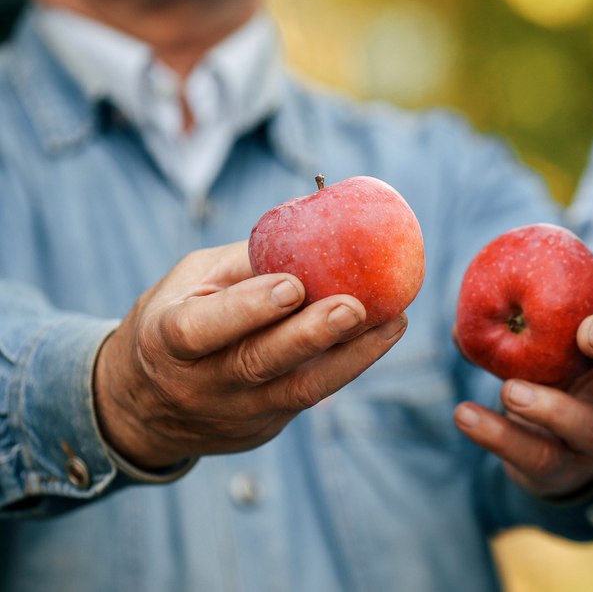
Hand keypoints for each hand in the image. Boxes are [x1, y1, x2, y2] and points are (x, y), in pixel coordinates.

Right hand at [94, 241, 407, 469]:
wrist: (144, 406)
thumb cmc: (179, 316)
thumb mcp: (190, 282)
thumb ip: (244, 264)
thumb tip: (313, 222)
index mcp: (166, 340)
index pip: (202, 328)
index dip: (248, 309)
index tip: (292, 285)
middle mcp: (200, 383)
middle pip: (258, 363)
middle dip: (309, 335)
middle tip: (354, 307)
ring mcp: (236, 411)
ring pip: (299, 390)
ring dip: (351, 356)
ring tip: (392, 321)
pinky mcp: (267, 425)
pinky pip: (313, 394)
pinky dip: (351, 363)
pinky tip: (384, 333)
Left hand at [454, 275, 592, 498]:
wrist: (549, 454)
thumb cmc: (554, 379)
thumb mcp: (549, 348)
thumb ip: (522, 325)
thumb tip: (474, 303)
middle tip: (587, 331)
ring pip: (588, 428)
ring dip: (550, 407)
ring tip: (509, 389)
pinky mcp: (563, 470)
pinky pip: (535, 455)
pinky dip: (497, 434)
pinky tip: (465, 414)